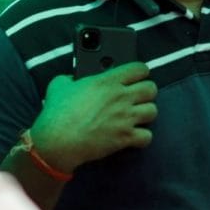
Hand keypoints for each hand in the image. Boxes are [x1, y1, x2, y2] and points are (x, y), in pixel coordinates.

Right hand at [29, 62, 157, 173]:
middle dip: (147, 92)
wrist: (58, 141)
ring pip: (153, 111)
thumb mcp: (59, 85)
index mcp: (107, 81)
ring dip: (146, 113)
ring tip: (137, 116)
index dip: (141, 72)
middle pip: (151, 89)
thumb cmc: (57, 113)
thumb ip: (70, 78)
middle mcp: (120, 97)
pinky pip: (147, 136)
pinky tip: (134, 136)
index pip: (139, 69)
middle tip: (138, 96)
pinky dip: (142, 137)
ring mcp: (125, 118)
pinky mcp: (124, 138)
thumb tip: (72, 80)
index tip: (138, 76)